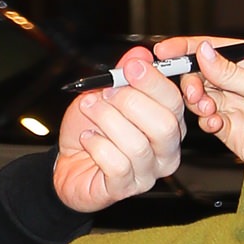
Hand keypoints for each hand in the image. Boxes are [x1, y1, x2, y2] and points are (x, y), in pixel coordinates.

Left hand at [51, 51, 183, 214]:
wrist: (68, 162)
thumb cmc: (92, 129)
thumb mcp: (104, 94)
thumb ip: (123, 75)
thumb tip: (141, 54)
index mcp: (169, 124)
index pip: (174, 102)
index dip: (154, 82)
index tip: (131, 66)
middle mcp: (165, 151)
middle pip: (164, 126)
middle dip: (130, 102)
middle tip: (105, 92)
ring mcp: (148, 174)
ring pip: (137, 145)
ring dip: (107, 120)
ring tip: (89, 109)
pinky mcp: (125, 189)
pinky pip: (117, 165)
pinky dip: (97, 145)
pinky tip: (87, 138)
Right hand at [153, 36, 243, 164]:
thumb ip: (231, 72)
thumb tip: (203, 52)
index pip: (214, 48)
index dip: (187, 48)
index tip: (164, 51)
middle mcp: (241, 81)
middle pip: (202, 74)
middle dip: (192, 81)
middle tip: (194, 91)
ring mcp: (235, 104)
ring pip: (202, 97)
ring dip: (199, 102)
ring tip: (210, 109)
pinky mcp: (231, 128)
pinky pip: (210, 120)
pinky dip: (208, 121)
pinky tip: (216, 122)